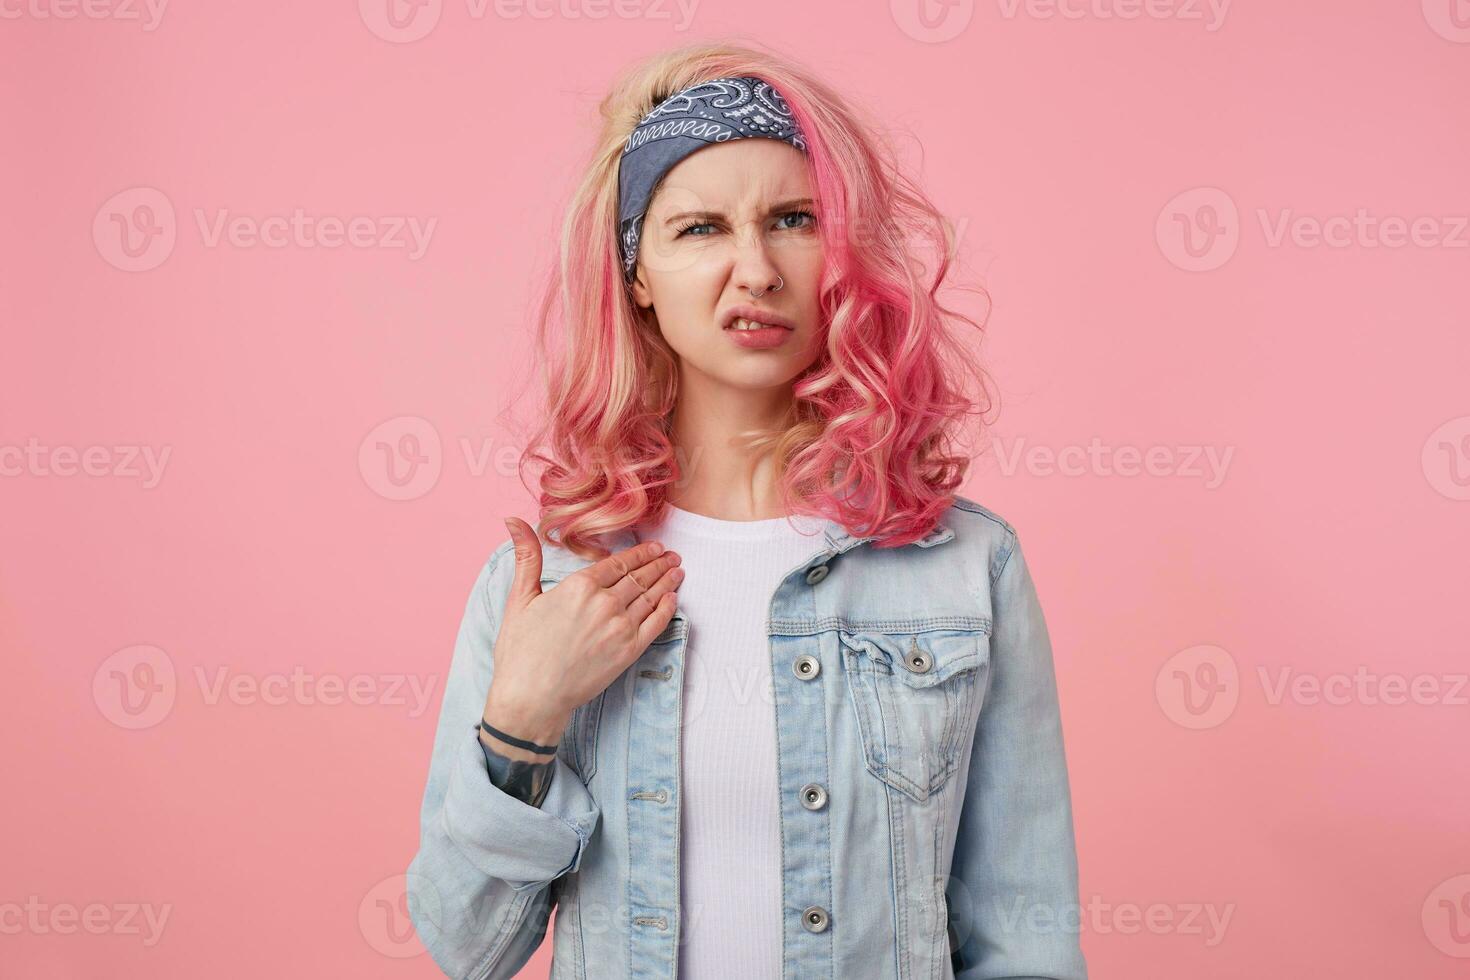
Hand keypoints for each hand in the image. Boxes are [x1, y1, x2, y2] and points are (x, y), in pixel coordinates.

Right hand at [480, 516, 682, 761]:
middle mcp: (605, 602)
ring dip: (666, 581)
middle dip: (658, 564)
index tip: (654, 547)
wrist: (531, 697)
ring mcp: (620, 627)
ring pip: (650, 597)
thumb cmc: (520, 650)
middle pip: (638, 577)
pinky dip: (667, 608)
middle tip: (672, 555)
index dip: (640, 553)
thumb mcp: (519, 599)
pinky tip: (673, 598)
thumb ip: (526, 557)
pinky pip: (655, 624)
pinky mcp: (629, 651)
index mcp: (580, 586)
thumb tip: (513, 520)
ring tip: (678, 570)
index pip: (619, 562)